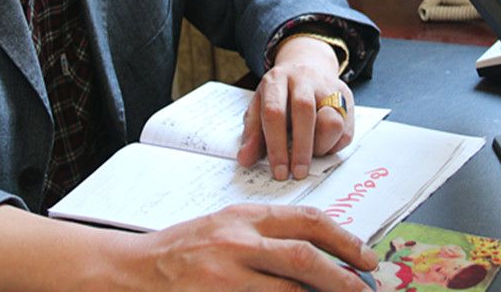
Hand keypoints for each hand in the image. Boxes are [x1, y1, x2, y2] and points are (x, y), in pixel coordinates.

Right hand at [131, 203, 377, 290]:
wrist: (134, 271)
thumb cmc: (184, 250)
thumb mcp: (227, 228)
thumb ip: (267, 236)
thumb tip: (320, 254)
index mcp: (245, 217)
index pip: (306, 219)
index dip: (343, 239)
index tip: (367, 257)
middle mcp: (238, 242)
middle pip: (305, 257)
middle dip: (343, 277)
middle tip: (366, 290)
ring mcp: (226, 276)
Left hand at [237, 36, 354, 179]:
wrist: (307, 65)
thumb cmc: (280, 95)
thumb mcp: (260, 108)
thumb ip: (252, 135)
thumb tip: (245, 159)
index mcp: (276, 79)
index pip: (274, 112)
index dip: (276, 145)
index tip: (279, 171)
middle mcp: (303, 78)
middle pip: (304, 110)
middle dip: (301, 148)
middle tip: (297, 173)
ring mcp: (328, 86)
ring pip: (332, 120)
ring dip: (321, 145)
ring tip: (311, 152)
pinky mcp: (346, 96)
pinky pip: (346, 130)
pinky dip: (334, 145)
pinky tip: (322, 144)